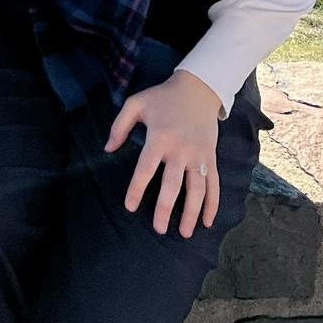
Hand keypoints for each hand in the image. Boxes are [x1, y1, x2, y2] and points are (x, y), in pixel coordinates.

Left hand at [105, 70, 222, 237]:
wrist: (198, 89)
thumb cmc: (162, 97)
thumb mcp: (136, 103)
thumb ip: (119, 125)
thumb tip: (108, 149)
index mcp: (159, 138)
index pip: (146, 169)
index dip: (137, 189)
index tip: (131, 207)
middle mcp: (181, 150)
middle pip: (173, 185)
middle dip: (166, 209)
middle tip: (159, 229)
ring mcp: (199, 156)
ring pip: (197, 190)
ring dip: (193, 213)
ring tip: (185, 233)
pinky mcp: (211, 158)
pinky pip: (214, 185)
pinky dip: (213, 204)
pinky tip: (209, 221)